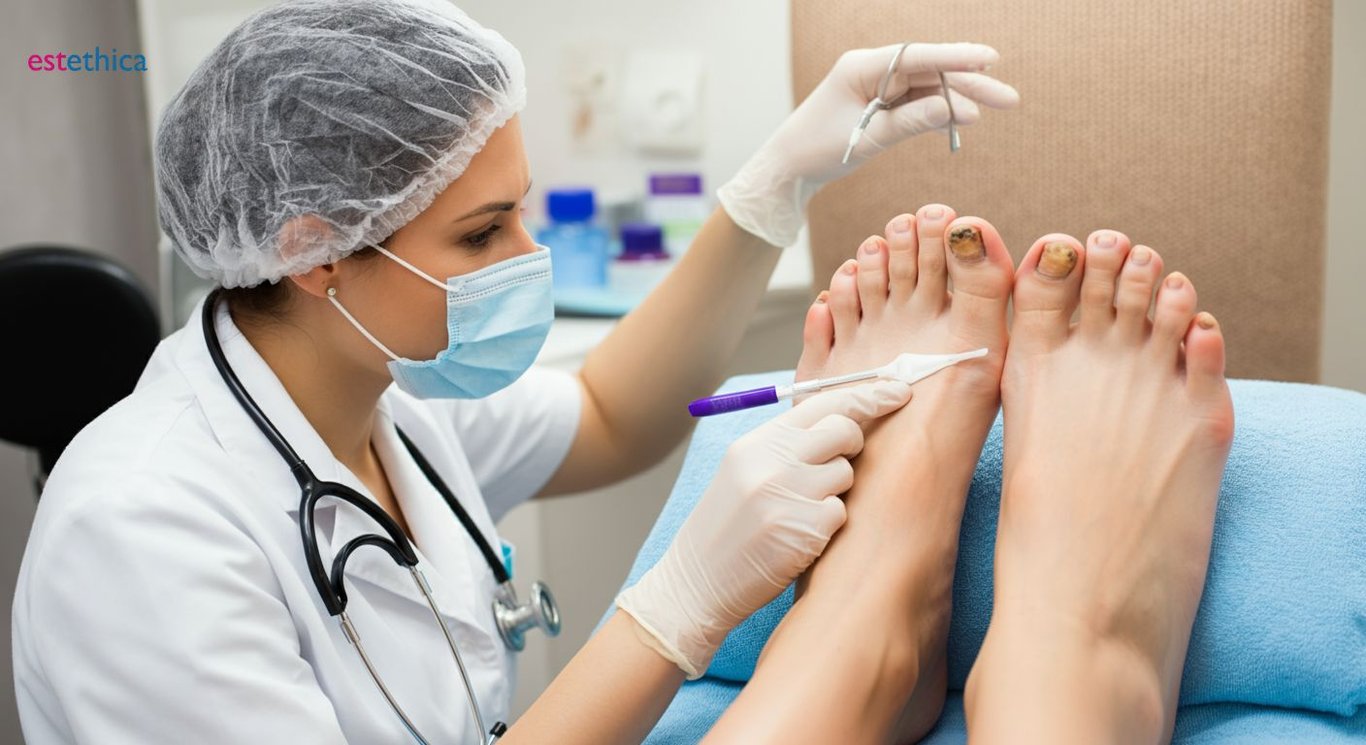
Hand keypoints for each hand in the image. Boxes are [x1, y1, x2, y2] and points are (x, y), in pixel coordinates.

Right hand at [615, 380, 912, 677]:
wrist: (697, 582)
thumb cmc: (727, 527)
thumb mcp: (745, 470)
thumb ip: (788, 444)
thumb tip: (845, 417)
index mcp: (757, 442)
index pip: (822, 402)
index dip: (867, 394)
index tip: (897, 391)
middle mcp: (771, 461)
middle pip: (844, 429)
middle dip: (853, 444)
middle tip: (839, 462)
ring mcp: (787, 495)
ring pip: (846, 474)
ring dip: (835, 491)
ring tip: (800, 509)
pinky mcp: (804, 530)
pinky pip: (840, 512)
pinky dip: (827, 524)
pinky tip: (799, 536)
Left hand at [718, 43, 1019, 246]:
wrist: (787, 169)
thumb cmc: (815, 149)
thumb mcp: (866, 138)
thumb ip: (911, 122)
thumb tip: (958, 110)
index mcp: (861, 66)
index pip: (918, 56)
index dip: (956, 57)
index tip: (990, 59)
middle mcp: (873, 70)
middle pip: (930, 71)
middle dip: (970, 83)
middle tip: (1008, 98)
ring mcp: (878, 87)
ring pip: (929, 88)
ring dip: (961, 99)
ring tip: (998, 107)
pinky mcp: (882, 106)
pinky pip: (918, 104)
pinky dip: (940, 112)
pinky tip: (966, 118)